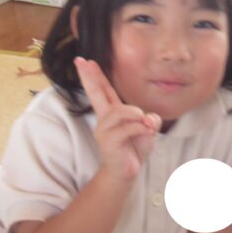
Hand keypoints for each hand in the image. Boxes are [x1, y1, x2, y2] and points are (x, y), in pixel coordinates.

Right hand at [74, 57, 160, 180]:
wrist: (127, 172)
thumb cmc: (134, 147)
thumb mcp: (147, 129)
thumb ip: (149, 119)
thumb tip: (148, 118)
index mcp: (111, 113)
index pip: (103, 90)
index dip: (94, 76)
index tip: (84, 60)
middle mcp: (104, 119)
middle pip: (96, 94)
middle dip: (90, 77)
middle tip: (81, 61)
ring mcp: (104, 130)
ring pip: (120, 112)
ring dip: (136, 115)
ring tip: (145, 122)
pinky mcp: (108, 141)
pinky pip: (128, 128)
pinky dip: (141, 129)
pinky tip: (147, 132)